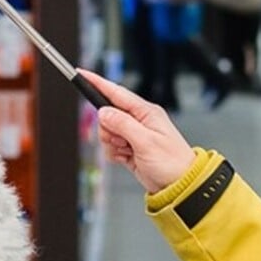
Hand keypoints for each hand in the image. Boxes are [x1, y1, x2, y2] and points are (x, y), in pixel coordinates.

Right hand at [82, 70, 195, 193]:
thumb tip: (103, 112)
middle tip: (122, 141)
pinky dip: (114, 154)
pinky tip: (127, 158)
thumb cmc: (172, 163)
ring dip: (112, 144)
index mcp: (146, 112)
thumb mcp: (146, 142)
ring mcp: (134, 135)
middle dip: (109, 130)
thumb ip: (123, 124)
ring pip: (107, 132)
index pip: (117, 93)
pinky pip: (110, 146)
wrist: (179, 186)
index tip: (81, 74)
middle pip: (107, 115)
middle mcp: (139, 120)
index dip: (97, 83)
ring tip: (128, 151)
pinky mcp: (129, 149)